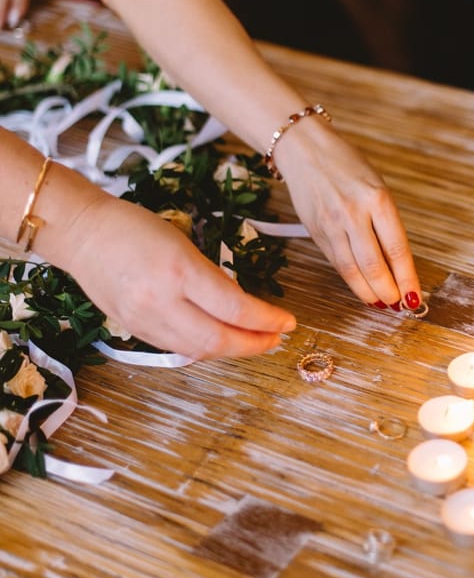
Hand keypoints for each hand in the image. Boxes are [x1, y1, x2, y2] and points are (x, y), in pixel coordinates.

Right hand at [61, 193, 295, 360]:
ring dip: (231, 350)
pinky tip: (219, 341)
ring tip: (254, 342)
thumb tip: (241, 309)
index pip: (234, 308)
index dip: (266, 320)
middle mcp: (161, 300)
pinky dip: (203, 348)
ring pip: (198, 350)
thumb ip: (210, 278)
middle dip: (254, 344)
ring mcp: (144, 319)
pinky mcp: (133, 329)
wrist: (82, 233)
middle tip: (276, 339)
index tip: (288, 322)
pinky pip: (176, 348)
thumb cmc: (134, 227)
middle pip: (218, 339)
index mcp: (179, 270)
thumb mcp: (182, 243)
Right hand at [275, 115, 420, 310]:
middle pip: (374, 266)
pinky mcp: (315, 231)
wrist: (305, 150)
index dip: (406, 278)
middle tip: (398, 304)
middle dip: (388, 291)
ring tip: (380, 303)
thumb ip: (384, 222)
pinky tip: (361, 287)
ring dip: (368, 292)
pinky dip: (351, 279)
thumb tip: (396, 262)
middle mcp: (353, 213)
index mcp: (377, 199)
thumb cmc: (346, 165)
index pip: (396, 249)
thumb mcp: (376, 186)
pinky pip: (336, 262)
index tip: (414, 296)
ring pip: (352, 270)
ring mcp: (331, 224)